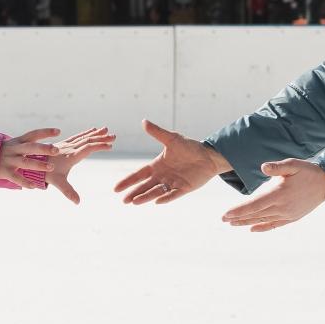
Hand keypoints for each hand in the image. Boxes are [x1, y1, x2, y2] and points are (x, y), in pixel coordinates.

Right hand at [0, 128, 58, 188]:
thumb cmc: (0, 152)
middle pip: (31, 147)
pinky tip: (34, 186)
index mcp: (18, 142)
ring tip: (51, 167)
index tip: (58, 131)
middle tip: (57, 149)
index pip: (33, 134)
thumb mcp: (12, 146)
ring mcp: (9, 160)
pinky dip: (25, 182)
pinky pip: (16, 178)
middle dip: (44, 147)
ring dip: (39, 164)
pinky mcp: (4, 171)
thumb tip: (44, 144)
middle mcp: (14, 149)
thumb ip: (26, 145)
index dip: (45, 132)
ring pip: (26, 162)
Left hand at [46, 127, 116, 203]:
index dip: (100, 146)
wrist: (32, 162)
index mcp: (71, 156)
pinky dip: (87, 133)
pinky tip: (92, 130)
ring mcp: (66, 145)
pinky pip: (78, 136)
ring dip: (96, 134)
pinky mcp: (64, 144)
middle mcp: (70, 148)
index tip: (111, 146)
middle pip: (88, 140)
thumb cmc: (46, 173)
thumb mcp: (58, 183)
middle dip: (102, 138)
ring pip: (84, 137)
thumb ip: (68, 191)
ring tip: (106, 129)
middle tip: (114, 136)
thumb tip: (78, 202)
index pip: (88, 148)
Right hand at [114, 119, 230, 204]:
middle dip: (134, 193)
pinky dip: (165, 198)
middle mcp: (162, 176)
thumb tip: (144, 121)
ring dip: (146, 197)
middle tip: (123, 201)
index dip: (128, 181)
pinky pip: (172, 195)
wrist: (208, 156)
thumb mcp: (172, 139)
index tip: (116, 189)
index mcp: (157, 165)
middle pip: (145, 186)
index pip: (139, 175)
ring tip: (135, 202)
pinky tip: (157, 201)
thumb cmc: (189, 147)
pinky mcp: (183, 188)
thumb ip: (157, 132)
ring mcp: (172, 183)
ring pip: (156, 192)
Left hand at [221, 159, 324, 231]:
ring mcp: (287, 214)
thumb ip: (277, 167)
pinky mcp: (292, 217)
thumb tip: (263, 167)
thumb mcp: (293, 164)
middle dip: (238, 217)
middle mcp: (282, 207)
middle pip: (255, 214)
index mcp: (279, 194)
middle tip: (223, 219)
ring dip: (247, 222)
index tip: (225, 214)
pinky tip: (252, 229)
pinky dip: (262, 227)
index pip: (254, 204)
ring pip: (262, 220)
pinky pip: (274, 225)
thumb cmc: (308, 171)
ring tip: (233, 224)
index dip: (239, 210)